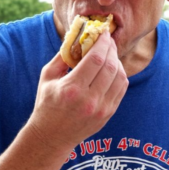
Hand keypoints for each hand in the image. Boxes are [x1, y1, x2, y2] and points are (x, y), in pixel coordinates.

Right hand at [26, 31, 127, 149]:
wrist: (52, 137)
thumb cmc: (46, 104)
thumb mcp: (47, 78)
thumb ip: (62, 56)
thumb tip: (77, 36)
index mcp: (72, 89)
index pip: (96, 59)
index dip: (102, 43)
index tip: (103, 33)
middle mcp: (89, 100)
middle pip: (110, 67)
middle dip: (111, 49)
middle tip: (108, 40)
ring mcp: (102, 109)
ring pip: (120, 77)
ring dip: (117, 61)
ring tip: (110, 54)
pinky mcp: (108, 114)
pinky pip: (121, 89)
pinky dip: (120, 75)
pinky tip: (113, 68)